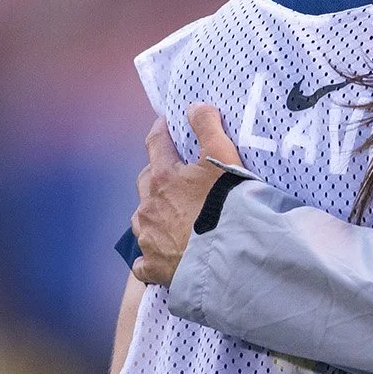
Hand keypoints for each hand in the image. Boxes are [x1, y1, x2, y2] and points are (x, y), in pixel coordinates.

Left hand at [130, 104, 245, 286]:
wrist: (229, 255)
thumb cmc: (229, 204)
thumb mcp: (223, 157)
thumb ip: (208, 127)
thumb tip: (194, 106)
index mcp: (163, 177)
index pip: (155, 144)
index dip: (160, 131)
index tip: (164, 124)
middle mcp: (148, 206)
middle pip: (145, 182)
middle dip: (156, 176)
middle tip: (174, 176)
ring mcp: (148, 238)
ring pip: (142, 219)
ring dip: (154, 215)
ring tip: (172, 218)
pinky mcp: (152, 267)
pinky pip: (143, 262)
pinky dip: (151, 258)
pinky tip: (163, 257)